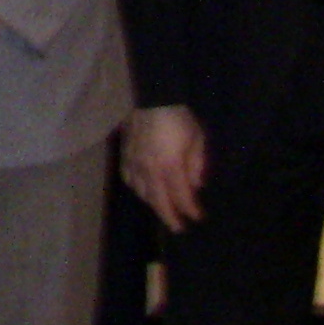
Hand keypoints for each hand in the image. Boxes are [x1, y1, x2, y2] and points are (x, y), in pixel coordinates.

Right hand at [122, 106, 208, 231]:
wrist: (152, 97)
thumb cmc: (178, 118)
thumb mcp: (197, 139)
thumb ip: (196, 165)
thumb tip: (196, 185)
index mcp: (169, 166)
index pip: (181, 196)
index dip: (190, 210)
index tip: (198, 217)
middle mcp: (149, 169)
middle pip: (158, 201)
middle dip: (170, 217)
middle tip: (178, 228)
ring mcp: (134, 163)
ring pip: (141, 192)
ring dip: (153, 204)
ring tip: (162, 209)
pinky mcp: (125, 155)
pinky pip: (128, 178)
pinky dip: (136, 188)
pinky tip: (142, 190)